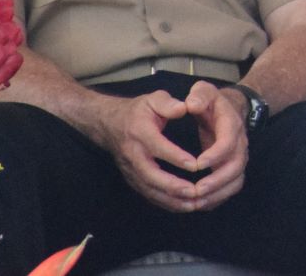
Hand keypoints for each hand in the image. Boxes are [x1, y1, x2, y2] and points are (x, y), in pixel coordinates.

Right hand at [93, 90, 211, 212]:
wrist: (109, 124)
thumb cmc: (138, 111)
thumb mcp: (153, 99)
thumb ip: (168, 103)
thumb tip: (184, 107)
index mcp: (140, 132)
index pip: (157, 148)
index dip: (176, 157)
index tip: (195, 164)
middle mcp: (133, 154)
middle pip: (151, 175)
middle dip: (173, 186)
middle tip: (195, 192)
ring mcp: (131, 170)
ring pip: (149, 190)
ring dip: (171, 199)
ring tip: (193, 204)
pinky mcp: (132, 179)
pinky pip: (148, 194)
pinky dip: (165, 203)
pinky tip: (183, 206)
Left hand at [180, 81, 249, 210]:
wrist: (226, 110)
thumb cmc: (211, 102)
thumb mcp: (204, 91)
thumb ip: (199, 95)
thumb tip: (191, 104)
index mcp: (232, 125)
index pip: (229, 142)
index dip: (215, 155)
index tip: (197, 164)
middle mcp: (240, 144)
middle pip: (237, 167)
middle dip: (217, 181)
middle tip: (197, 190)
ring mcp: (237, 158)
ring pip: (236, 181)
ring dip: (218, 194)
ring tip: (196, 202)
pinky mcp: (231, 169)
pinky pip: (230, 188)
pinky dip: (217, 199)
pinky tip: (198, 205)